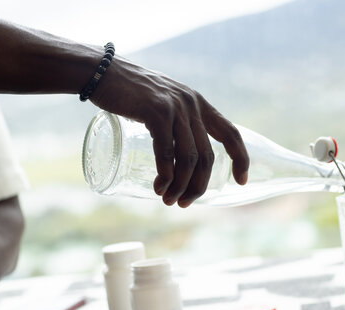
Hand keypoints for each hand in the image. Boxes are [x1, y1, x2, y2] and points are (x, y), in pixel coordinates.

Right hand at [91, 57, 249, 206]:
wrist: (102, 72)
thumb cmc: (131, 94)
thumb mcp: (164, 104)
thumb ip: (176, 122)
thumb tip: (180, 157)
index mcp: (199, 105)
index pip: (231, 133)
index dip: (241, 158)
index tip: (242, 181)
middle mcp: (192, 105)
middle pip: (207, 156)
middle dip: (198, 185)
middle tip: (183, 203)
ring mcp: (175, 108)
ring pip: (188, 158)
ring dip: (180, 185)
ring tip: (168, 200)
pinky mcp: (155, 112)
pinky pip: (167, 151)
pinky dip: (166, 174)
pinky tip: (160, 186)